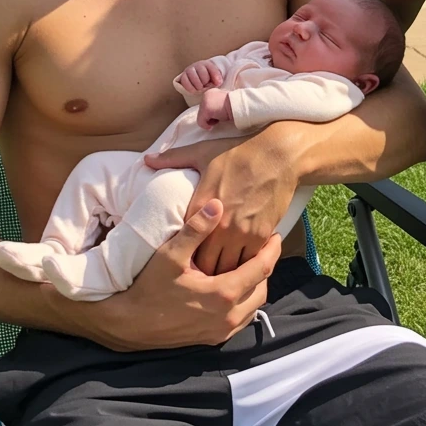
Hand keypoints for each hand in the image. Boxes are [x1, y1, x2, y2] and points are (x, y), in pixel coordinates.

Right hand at [61, 199, 280, 349]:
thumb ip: (196, 229)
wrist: (127, 324)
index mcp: (223, 293)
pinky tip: (233, 288)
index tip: (274, 234)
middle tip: (261, 248)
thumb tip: (217, 204)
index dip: (272, 249)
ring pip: (254, 306)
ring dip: (255, 286)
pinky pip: (241, 320)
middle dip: (265, 267)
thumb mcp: (170, 254)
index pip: (262, 268)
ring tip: (247, 265)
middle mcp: (228, 316)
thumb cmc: (147, 287)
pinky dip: (244, 303)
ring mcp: (221, 331)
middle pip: (263, 288)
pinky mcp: (213, 339)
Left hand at [145, 129, 297, 275]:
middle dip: (202, 270)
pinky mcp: (261, 235)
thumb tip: (147, 159)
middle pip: (205, 263)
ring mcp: (240, 232)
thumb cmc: (239, 152)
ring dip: (223, 271)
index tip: (185, 258)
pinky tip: (240, 266)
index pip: (186, 242)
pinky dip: (244, 266)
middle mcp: (219, 225)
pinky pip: (248, 262)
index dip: (184, 254)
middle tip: (201, 274)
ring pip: (227, 267)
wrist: (278, 154)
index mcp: (200, 206)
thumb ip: (173, 158)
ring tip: (220, 274)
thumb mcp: (203, 152)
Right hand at [179, 60, 222, 94]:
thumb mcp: (215, 79)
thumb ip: (218, 79)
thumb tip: (218, 82)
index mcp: (207, 64)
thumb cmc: (209, 81)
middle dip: (206, 81)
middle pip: (202, 72)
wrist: (198, 82)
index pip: (211, 67)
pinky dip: (190, 87)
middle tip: (207, 86)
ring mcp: (189, 70)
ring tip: (201, 88)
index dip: (215, 75)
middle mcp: (197, 65)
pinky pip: (185, 81)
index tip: (219, 83)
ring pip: (193, 76)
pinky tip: (195, 90)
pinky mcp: (183, 76)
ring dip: (198, 85)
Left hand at [198, 89, 232, 128]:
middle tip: (220, 118)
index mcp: (211, 92)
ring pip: (201, 116)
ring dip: (209, 120)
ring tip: (219, 119)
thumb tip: (212, 115)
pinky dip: (206, 126)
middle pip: (202, 111)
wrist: (239, 104)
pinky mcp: (206, 110)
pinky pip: (201, 122)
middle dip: (210, 117)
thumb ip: (216, 105)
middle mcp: (206, 95)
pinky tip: (213, 125)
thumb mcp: (224, 102)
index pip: (206, 105)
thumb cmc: (235, 104)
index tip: (220, 114)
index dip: (212, 112)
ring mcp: (205, 102)